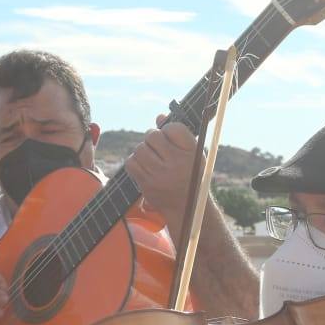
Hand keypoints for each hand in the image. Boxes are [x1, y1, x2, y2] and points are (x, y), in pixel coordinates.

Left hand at [124, 116, 199, 232]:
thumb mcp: (192, 154)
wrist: (187, 208)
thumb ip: (177, 134)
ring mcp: (161, 175)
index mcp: (192, 153)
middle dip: (153, 138)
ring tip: (152, 158)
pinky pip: (131, 163)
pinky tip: (144, 166)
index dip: (168, 129)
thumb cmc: (189, 175)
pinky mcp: (147, 185)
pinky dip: (135, 161)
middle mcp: (178, 163)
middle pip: (153, 136)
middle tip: (158, 147)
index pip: (174, 127)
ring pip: (140, 148)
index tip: (170, 136)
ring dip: (143, 150)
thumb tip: (159, 117)